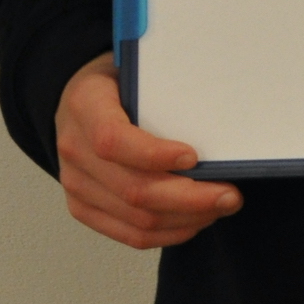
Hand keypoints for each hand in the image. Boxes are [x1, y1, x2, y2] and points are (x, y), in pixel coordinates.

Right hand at [54, 54, 241, 249]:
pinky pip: (129, 234)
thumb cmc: (119, 82)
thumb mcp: (136, 69)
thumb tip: (219, 113)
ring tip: (220, 207)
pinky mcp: (83, 208)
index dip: (154, 155)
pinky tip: (195, 221)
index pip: (113, 139)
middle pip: (133, 189)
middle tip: (229, 195)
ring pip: (136, 218)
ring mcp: (75, 184)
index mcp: (85, 104)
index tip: (193, 157)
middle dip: (189, 198)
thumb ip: (164, 88)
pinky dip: (168, 233)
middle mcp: (74, 148)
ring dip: (186, 218)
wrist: (79, 102)